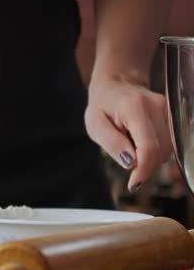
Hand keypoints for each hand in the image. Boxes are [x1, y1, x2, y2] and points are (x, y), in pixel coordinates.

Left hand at [85, 76, 171, 191]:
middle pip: (160, 151)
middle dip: (145, 166)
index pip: (148, 146)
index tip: (134, 184)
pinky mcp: (174, 115)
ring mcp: (169, 110)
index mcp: (135, 108)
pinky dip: (156, 151)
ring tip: (131, 145)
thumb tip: (131, 163)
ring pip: (168, 150)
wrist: (117, 84)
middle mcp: (157, 107)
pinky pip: (170, 144)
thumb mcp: (95, 125)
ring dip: (150, 158)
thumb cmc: (102, 106)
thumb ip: (112, 143)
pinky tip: (141, 143)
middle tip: (127, 166)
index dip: (144, 169)